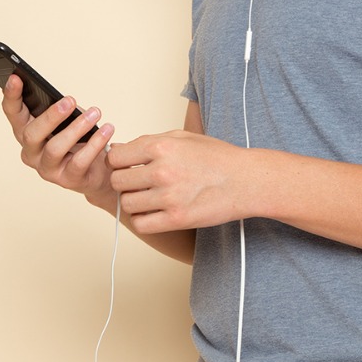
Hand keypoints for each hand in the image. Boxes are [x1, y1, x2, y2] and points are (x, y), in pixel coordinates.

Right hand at [0, 75, 116, 210]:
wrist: (99, 170)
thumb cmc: (78, 139)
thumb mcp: (67, 120)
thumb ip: (60, 110)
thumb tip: (67, 101)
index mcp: (26, 131)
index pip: (13, 112)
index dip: (11, 95)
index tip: (16, 77)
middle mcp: (31, 152)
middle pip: (31, 134)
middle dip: (51, 116)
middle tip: (70, 100)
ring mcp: (47, 168)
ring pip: (54, 148)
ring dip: (77, 128)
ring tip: (95, 113)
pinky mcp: (67, 180)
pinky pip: (79, 161)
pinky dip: (94, 143)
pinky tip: (106, 130)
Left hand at [107, 130, 249, 233]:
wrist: (246, 180)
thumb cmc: (216, 157)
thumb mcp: (181, 137)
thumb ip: (147, 142)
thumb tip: (117, 148)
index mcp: (161, 147)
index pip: (115, 157)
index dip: (118, 162)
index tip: (127, 166)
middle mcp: (162, 171)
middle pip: (117, 181)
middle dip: (124, 182)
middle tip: (138, 183)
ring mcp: (169, 197)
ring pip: (127, 204)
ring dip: (133, 201)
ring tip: (148, 197)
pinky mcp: (178, 219)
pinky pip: (141, 224)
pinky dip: (143, 220)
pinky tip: (154, 212)